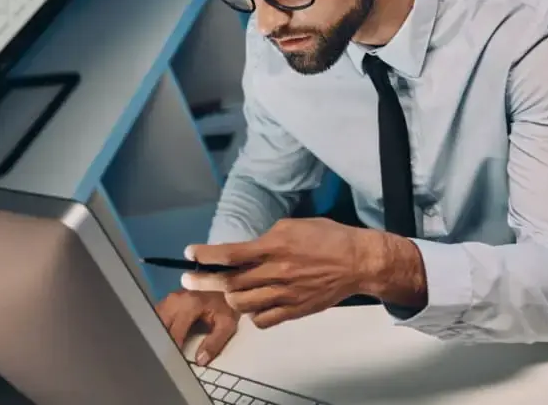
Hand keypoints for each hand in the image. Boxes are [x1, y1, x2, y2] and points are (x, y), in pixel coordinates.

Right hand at [155, 289, 239, 364]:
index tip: (172, 363)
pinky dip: (158, 327)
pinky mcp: (168, 299)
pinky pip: (157, 315)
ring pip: (156, 320)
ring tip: (163, 349)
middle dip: (161, 343)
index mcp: (190, 305)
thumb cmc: (226, 302)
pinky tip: (162, 337)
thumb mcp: (227, 323)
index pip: (174, 333)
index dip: (172, 349)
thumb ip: (214, 343)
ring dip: (157, 335)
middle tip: (165, 358)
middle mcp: (175, 300)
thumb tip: (200, 360)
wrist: (225, 284)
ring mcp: (170, 298)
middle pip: (160, 326)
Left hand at [185, 218, 380, 328]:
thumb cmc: (329, 238)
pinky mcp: (294, 310)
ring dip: (228, 298)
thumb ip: (267, 239)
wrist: (358, 261)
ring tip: (227, 292)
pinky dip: (252, 314)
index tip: (190, 254)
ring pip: (242, 304)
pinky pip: (263, 320)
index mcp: (275, 246)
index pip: (231, 254)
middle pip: (229, 283)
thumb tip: (247, 250)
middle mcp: (276, 271)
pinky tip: (254, 305)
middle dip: (204, 281)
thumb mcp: (294, 226)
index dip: (206, 255)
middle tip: (189, 280)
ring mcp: (285, 294)